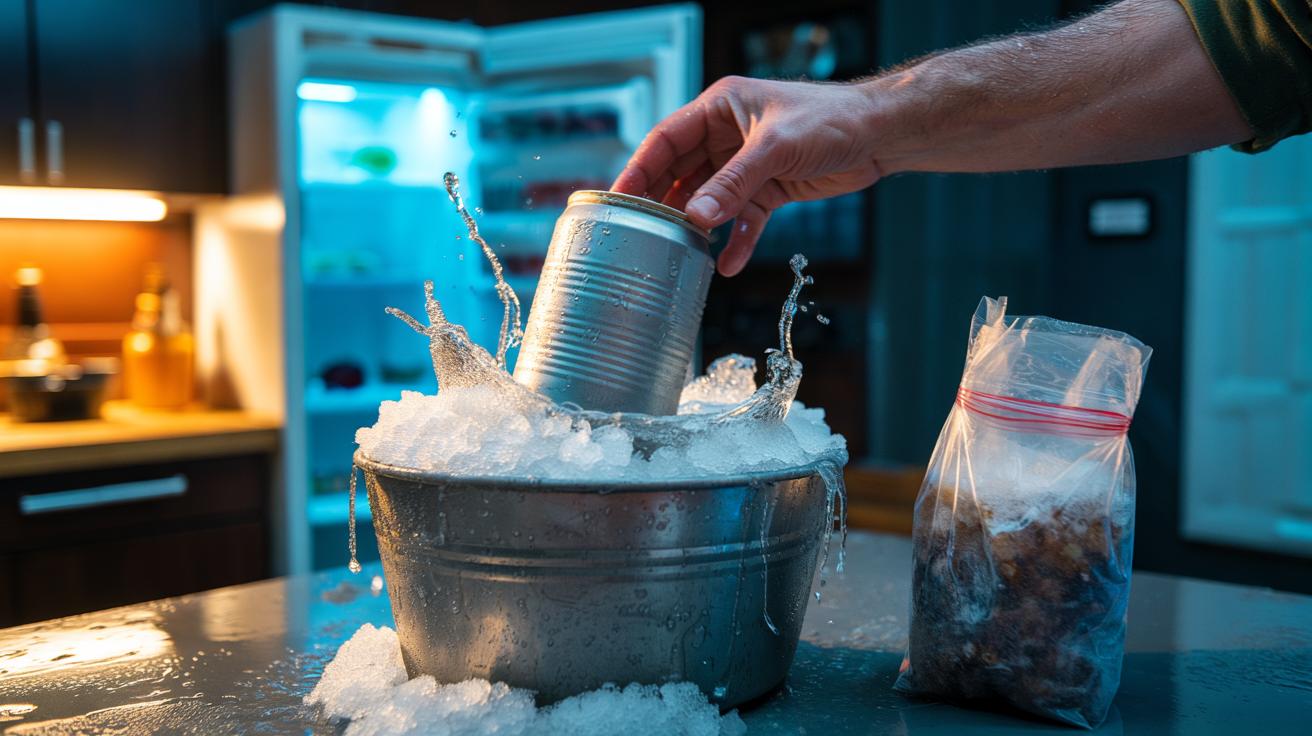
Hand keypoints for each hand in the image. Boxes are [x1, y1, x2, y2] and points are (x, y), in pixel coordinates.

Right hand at [612, 76, 881, 275]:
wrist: (881, 133)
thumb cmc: (831, 118)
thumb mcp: (775, 149)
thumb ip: (733, 184)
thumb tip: (695, 217)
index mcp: (720, 108)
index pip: (666, 139)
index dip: (640, 168)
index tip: (618, 198)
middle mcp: (727, 134)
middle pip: (682, 172)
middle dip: (664, 203)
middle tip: (642, 234)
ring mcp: (747, 164)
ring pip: (710, 199)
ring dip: (698, 226)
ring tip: (679, 254)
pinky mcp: (769, 189)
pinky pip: (743, 219)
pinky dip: (735, 241)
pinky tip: (726, 265)